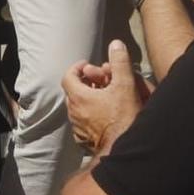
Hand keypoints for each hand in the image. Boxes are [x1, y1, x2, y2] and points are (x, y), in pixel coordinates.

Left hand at [62, 38, 147, 152]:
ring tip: (105, 97)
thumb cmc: (123, 118)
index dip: (78, 68)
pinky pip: (83, 122)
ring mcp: (77, 127)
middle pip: (73, 91)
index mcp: (78, 97)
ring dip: (88, 99)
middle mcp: (74, 112)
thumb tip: (116, 44)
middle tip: (101, 80)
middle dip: (86, 82)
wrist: (122, 150)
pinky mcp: (84, 140)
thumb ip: (120, 62)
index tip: (89, 66)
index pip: (68, 76)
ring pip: (78, 107)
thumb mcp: (125, 85)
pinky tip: (105, 115)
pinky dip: (90, 115)